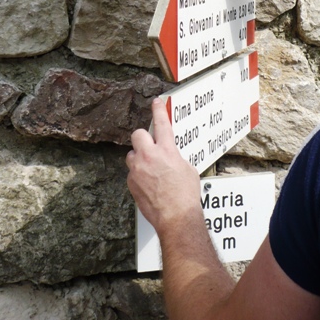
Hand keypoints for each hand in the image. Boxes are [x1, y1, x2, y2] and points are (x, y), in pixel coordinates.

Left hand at [126, 97, 201, 233]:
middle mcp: (150, 157)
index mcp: (167, 150)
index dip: (158, 110)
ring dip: (139, 158)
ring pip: (131, 154)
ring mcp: (138, 170)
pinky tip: (148, 185)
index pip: (162, 123)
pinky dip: (138, 175)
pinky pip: (132, 173)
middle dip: (143, 138)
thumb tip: (170, 158)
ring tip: (149, 170)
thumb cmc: (185, 195)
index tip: (156, 102)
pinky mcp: (131, 183)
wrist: (176, 217)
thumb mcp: (187, 169)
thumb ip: (175, 158)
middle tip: (149, 146)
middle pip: (138, 134)